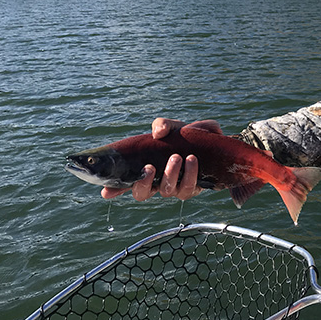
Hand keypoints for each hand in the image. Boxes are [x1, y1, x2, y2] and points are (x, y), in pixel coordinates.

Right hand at [100, 118, 222, 201]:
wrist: (215, 142)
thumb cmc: (188, 136)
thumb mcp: (174, 126)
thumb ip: (163, 125)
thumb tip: (157, 132)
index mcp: (148, 168)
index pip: (126, 183)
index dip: (114, 190)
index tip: (105, 192)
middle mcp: (158, 182)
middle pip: (142, 193)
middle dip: (144, 182)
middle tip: (150, 167)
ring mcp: (175, 187)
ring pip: (167, 191)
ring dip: (171, 174)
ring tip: (178, 157)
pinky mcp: (193, 188)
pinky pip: (188, 188)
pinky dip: (190, 174)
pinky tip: (192, 160)